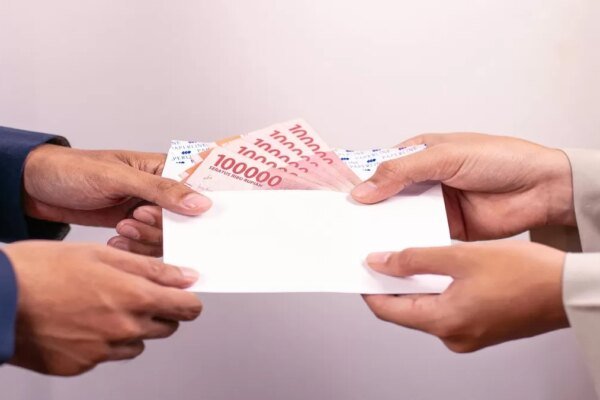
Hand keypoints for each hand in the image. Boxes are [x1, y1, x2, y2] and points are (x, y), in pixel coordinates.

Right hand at [2, 241, 201, 375]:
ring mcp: (103, 351)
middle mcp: (125, 329)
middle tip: (136, 293)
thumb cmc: (42, 270)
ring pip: (138, 342)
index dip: (189, 299)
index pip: (188, 308)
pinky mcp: (82, 364)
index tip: (184, 294)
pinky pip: (107, 354)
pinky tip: (82, 320)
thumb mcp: (101, 254)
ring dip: (133, 327)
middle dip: (160, 310)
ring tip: (102, 304)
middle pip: (166, 327)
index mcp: (135, 298)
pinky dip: (104, 340)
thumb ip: (150, 268)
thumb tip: (185, 276)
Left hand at [23, 145, 211, 254]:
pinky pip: (148, 246)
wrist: (36, 189)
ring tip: (122, 228)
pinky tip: (116, 239)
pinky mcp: (134, 228)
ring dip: (146, 238)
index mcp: (163, 167)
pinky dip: (135, 248)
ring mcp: (147, 211)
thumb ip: (162, 190)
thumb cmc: (74, 170)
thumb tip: (200, 202)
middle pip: (186, 218)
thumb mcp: (119, 177)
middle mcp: (160, 190)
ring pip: (168, 236)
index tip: (198, 219)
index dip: (203, 204)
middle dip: (163, 225)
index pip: (198, 186)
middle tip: (137, 217)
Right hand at [351, 133, 574, 240]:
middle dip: (366, 209)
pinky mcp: (447, 229)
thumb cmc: (500, 159)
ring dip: (384, 228)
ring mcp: (435, 206)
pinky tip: (390, 252)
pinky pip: (419, 237)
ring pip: (400, 219)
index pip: (379, 167)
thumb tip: (363, 190)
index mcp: (420, 154)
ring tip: (358, 241)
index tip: (335, 196)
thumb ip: (401, 173)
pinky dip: (406, 244)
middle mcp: (424, 181)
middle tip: (341, 224)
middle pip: (385, 196)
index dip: (358, 181)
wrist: (542, 189)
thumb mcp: (444, 157)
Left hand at [363, 242, 568, 351]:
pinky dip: (437, 290)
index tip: (360, 268)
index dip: (369, 287)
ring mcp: (467, 335)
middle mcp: (452, 335)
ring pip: (427, 308)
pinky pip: (447, 309)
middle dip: (392, 284)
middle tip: (383, 256)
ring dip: (416, 285)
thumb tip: (379, 262)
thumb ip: (415, 259)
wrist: (568, 290)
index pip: (387, 310)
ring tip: (409, 256)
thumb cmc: (525, 274)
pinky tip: (439, 268)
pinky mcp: (480, 328)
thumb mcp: (461, 257)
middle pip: (406, 310)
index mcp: (444, 322)